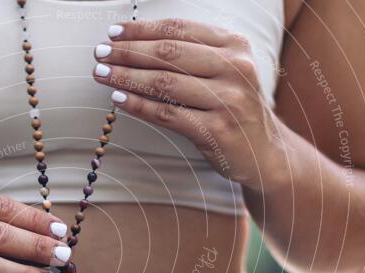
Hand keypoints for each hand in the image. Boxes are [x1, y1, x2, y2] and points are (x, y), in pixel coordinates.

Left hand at [93, 19, 286, 190]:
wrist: (265, 151)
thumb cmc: (233, 106)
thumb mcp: (225, 71)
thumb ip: (193, 53)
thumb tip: (135, 42)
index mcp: (235, 46)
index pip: (179, 30)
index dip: (142, 29)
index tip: (113, 32)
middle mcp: (235, 69)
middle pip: (169, 54)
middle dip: (128, 51)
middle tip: (99, 53)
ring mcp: (228, 100)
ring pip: (165, 83)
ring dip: (127, 77)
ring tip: (101, 74)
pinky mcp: (217, 130)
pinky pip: (167, 114)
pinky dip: (138, 105)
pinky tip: (118, 100)